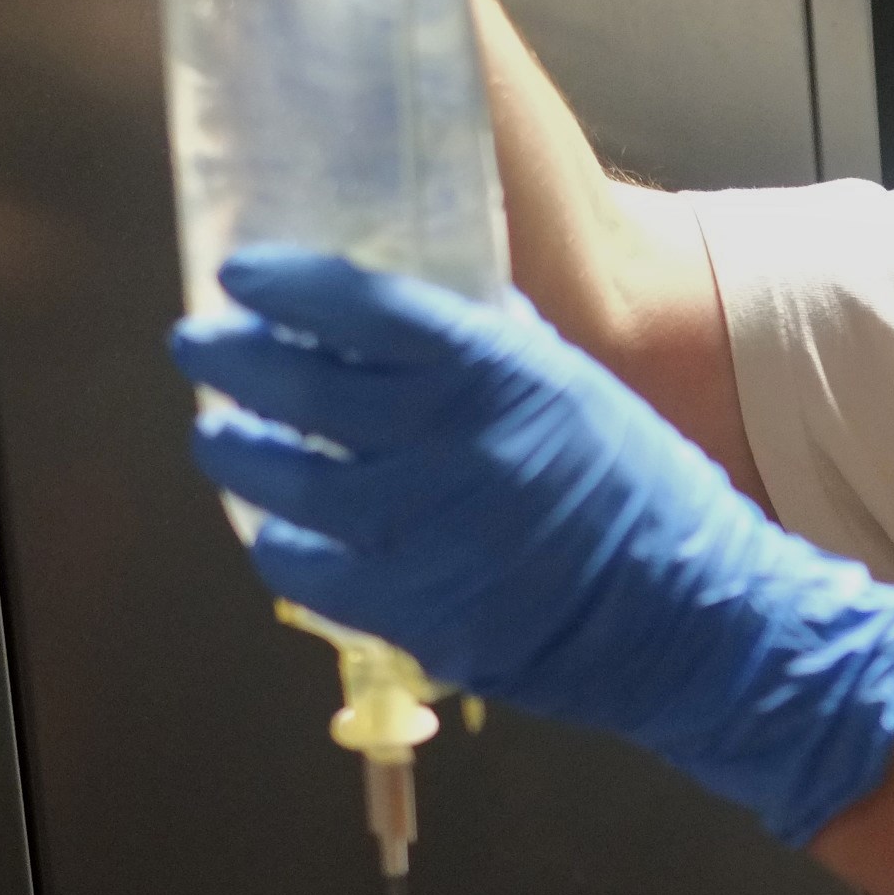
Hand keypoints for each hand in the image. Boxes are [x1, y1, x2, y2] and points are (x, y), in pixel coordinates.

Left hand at [172, 248, 893, 846]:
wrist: (695, 620)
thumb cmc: (641, 493)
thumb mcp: (573, 388)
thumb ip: (491, 347)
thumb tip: (414, 311)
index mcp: (498, 375)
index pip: (364, 307)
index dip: (290, 286)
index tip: (244, 274)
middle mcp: (449, 447)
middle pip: (299, 387)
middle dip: (231, 358)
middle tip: (198, 342)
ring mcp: (422, 536)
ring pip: (280, 480)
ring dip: (236, 449)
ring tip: (222, 434)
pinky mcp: (410, 612)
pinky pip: (304, 569)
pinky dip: (279, 540)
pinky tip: (277, 525)